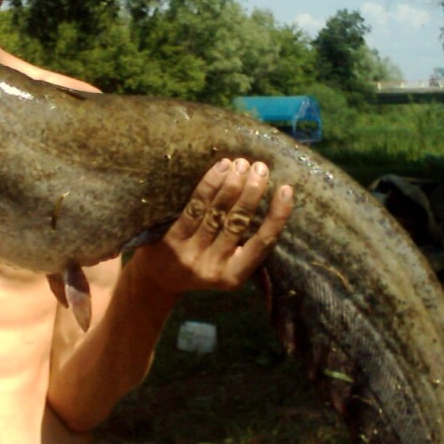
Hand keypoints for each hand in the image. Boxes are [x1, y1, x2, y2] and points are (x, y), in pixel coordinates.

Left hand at [130, 158, 293, 295]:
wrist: (157, 280)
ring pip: (217, 213)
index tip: (287, 190)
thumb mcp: (225, 264)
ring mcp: (191, 255)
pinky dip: (209, 185)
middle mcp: (214, 268)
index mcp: (235, 275)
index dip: (277, 216)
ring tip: (242, 164)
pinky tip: (220, 168)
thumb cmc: (200, 263)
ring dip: (232, 185)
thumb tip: (269, 197)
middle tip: (261, 168)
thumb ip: (245, 243)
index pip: (263, 243)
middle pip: (239, 223)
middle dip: (252, 192)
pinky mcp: (171, 241)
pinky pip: (194, 208)